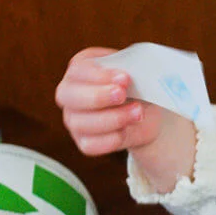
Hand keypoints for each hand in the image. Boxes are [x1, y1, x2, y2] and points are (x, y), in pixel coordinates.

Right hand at [55, 47, 196, 191]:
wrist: (147, 110)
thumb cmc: (137, 85)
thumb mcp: (136, 71)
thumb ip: (131, 69)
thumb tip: (131, 76)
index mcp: (80, 69)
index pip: (78, 70)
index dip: (99, 75)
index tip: (124, 78)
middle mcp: (70, 94)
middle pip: (68, 96)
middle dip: (97, 96)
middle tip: (122, 94)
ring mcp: (74, 119)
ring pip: (81, 123)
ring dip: (112, 118)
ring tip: (137, 112)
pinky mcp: (84, 142)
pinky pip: (90, 145)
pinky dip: (111, 139)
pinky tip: (127, 130)